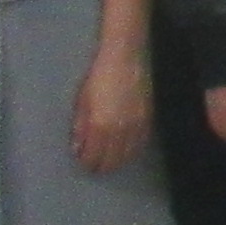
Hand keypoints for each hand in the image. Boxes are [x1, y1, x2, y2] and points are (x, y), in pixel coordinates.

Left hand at [71, 41, 151, 174]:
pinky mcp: (148, 120)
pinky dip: (131, 151)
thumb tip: (77, 148)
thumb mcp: (82, 101)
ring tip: (110, 160)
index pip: (93, 157)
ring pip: (128, 155)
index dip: (87, 163)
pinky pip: (140, 145)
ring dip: (118, 161)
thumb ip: (80, 126)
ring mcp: (136, 126)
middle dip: (102, 166)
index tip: (83, 162)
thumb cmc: (98, 76)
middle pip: (112, 161)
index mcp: (100, 126)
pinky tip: (125, 150)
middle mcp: (119, 131)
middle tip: (96, 166)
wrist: (125, 58)